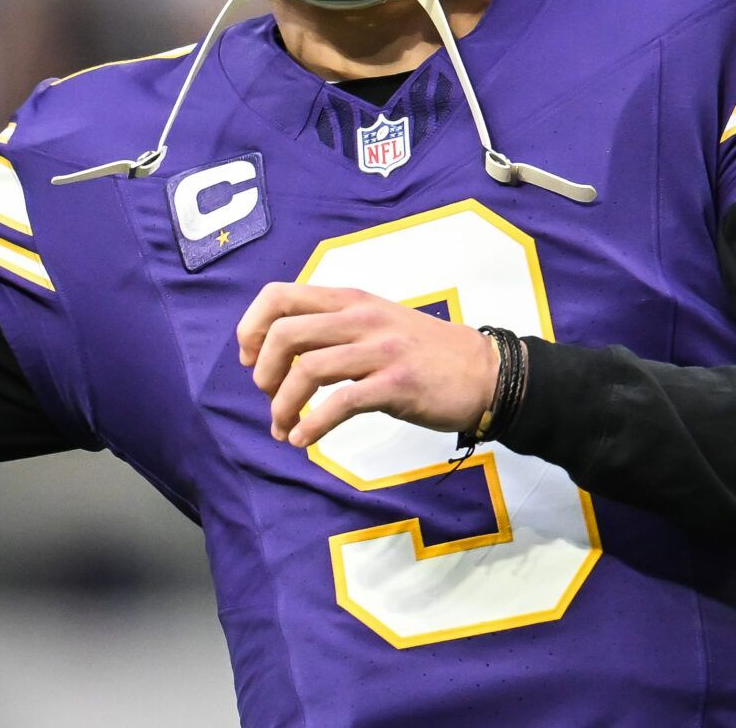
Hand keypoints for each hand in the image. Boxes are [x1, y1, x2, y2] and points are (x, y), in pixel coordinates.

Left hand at [236, 282, 500, 447]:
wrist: (485, 372)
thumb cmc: (425, 352)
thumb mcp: (376, 322)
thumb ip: (334, 328)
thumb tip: (282, 354)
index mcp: (351, 300)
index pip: (279, 296)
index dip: (252, 327)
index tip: (250, 360)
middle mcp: (361, 317)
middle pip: (285, 334)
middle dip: (263, 372)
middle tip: (268, 399)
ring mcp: (380, 349)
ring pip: (307, 370)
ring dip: (283, 406)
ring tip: (283, 428)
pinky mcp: (397, 384)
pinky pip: (340, 403)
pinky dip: (313, 425)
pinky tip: (305, 440)